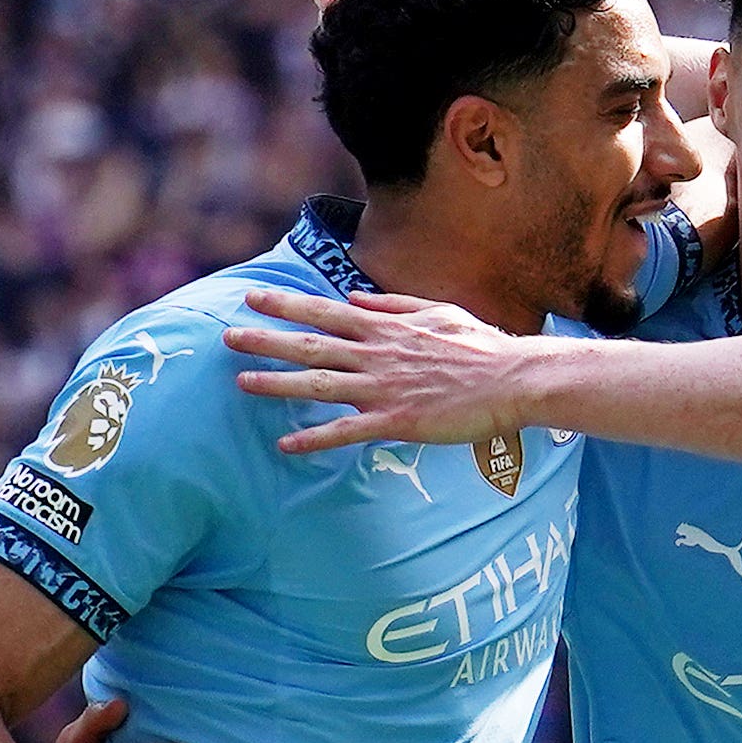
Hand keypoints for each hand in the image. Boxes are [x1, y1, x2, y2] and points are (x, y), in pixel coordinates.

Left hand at [228, 287, 544, 454]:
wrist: (513, 379)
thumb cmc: (482, 347)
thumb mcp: (437, 312)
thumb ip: (393, 306)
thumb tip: (358, 301)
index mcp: (385, 328)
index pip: (325, 312)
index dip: (286, 304)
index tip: (253, 298)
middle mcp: (377, 354)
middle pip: (311, 345)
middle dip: (267, 340)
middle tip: (229, 337)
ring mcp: (384, 388)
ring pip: (320, 385)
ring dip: (278, 384)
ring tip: (243, 382)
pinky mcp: (397, 421)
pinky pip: (347, 432)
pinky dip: (315, 438)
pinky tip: (287, 444)